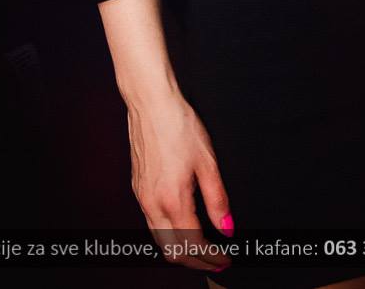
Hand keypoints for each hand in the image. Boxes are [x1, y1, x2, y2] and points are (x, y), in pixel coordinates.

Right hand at [127, 91, 232, 273]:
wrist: (150, 103)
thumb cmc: (178, 124)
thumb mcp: (207, 161)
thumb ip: (217, 199)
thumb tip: (227, 227)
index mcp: (172, 199)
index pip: (193, 244)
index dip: (211, 257)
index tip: (225, 258)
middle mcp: (152, 204)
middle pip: (172, 251)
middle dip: (195, 261)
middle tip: (215, 260)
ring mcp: (142, 197)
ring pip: (159, 240)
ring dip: (180, 251)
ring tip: (201, 249)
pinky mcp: (137, 188)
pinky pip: (151, 223)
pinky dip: (167, 234)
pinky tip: (181, 225)